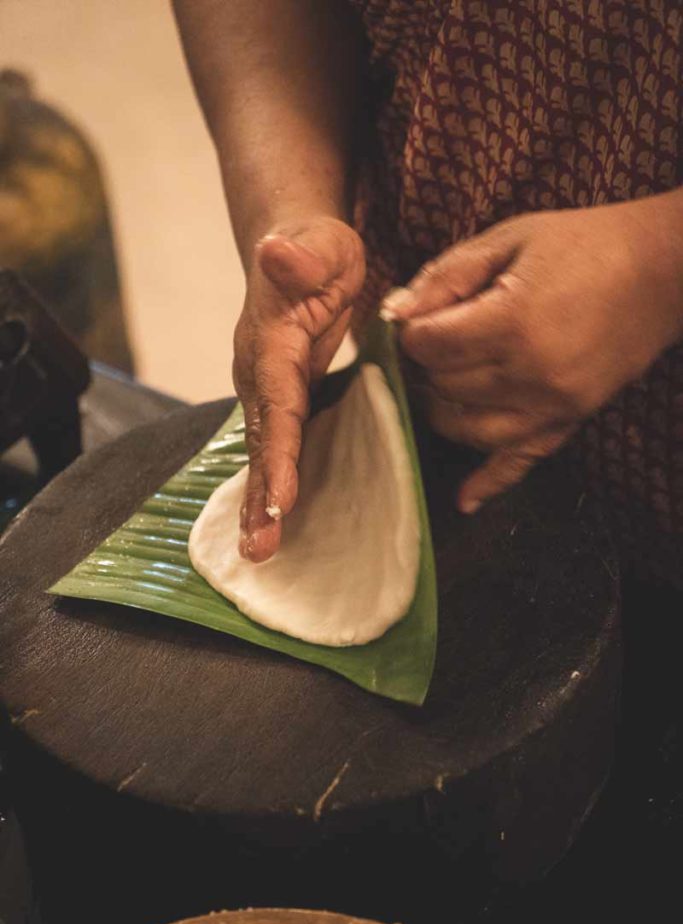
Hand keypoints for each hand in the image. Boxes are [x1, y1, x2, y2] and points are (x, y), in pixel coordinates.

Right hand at [234, 216, 364, 560]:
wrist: (298, 251)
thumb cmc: (319, 249)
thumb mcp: (320, 244)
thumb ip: (300, 255)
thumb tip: (272, 251)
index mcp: (271, 343)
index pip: (276, 404)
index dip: (278, 452)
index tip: (280, 497)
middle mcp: (258, 373)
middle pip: (258, 440)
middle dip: (257, 496)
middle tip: (258, 547)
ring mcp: (263, 390)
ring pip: (259, 452)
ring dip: (257, 503)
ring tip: (257, 550)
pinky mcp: (277, 402)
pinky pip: (271, 449)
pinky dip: (267, 488)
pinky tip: (268, 523)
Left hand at [382, 193, 682, 511]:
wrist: (662, 271)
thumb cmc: (583, 244)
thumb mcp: (509, 239)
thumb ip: (447, 276)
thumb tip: (395, 313)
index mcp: (513, 321)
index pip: (429, 346)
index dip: (410, 333)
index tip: (415, 321)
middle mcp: (530, 373)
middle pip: (443, 386)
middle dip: (425, 366)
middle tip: (430, 345)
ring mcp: (551, 405)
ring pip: (466, 428)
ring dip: (442, 408)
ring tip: (440, 383)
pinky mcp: (568, 422)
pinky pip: (520, 463)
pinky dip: (488, 483)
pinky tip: (463, 499)